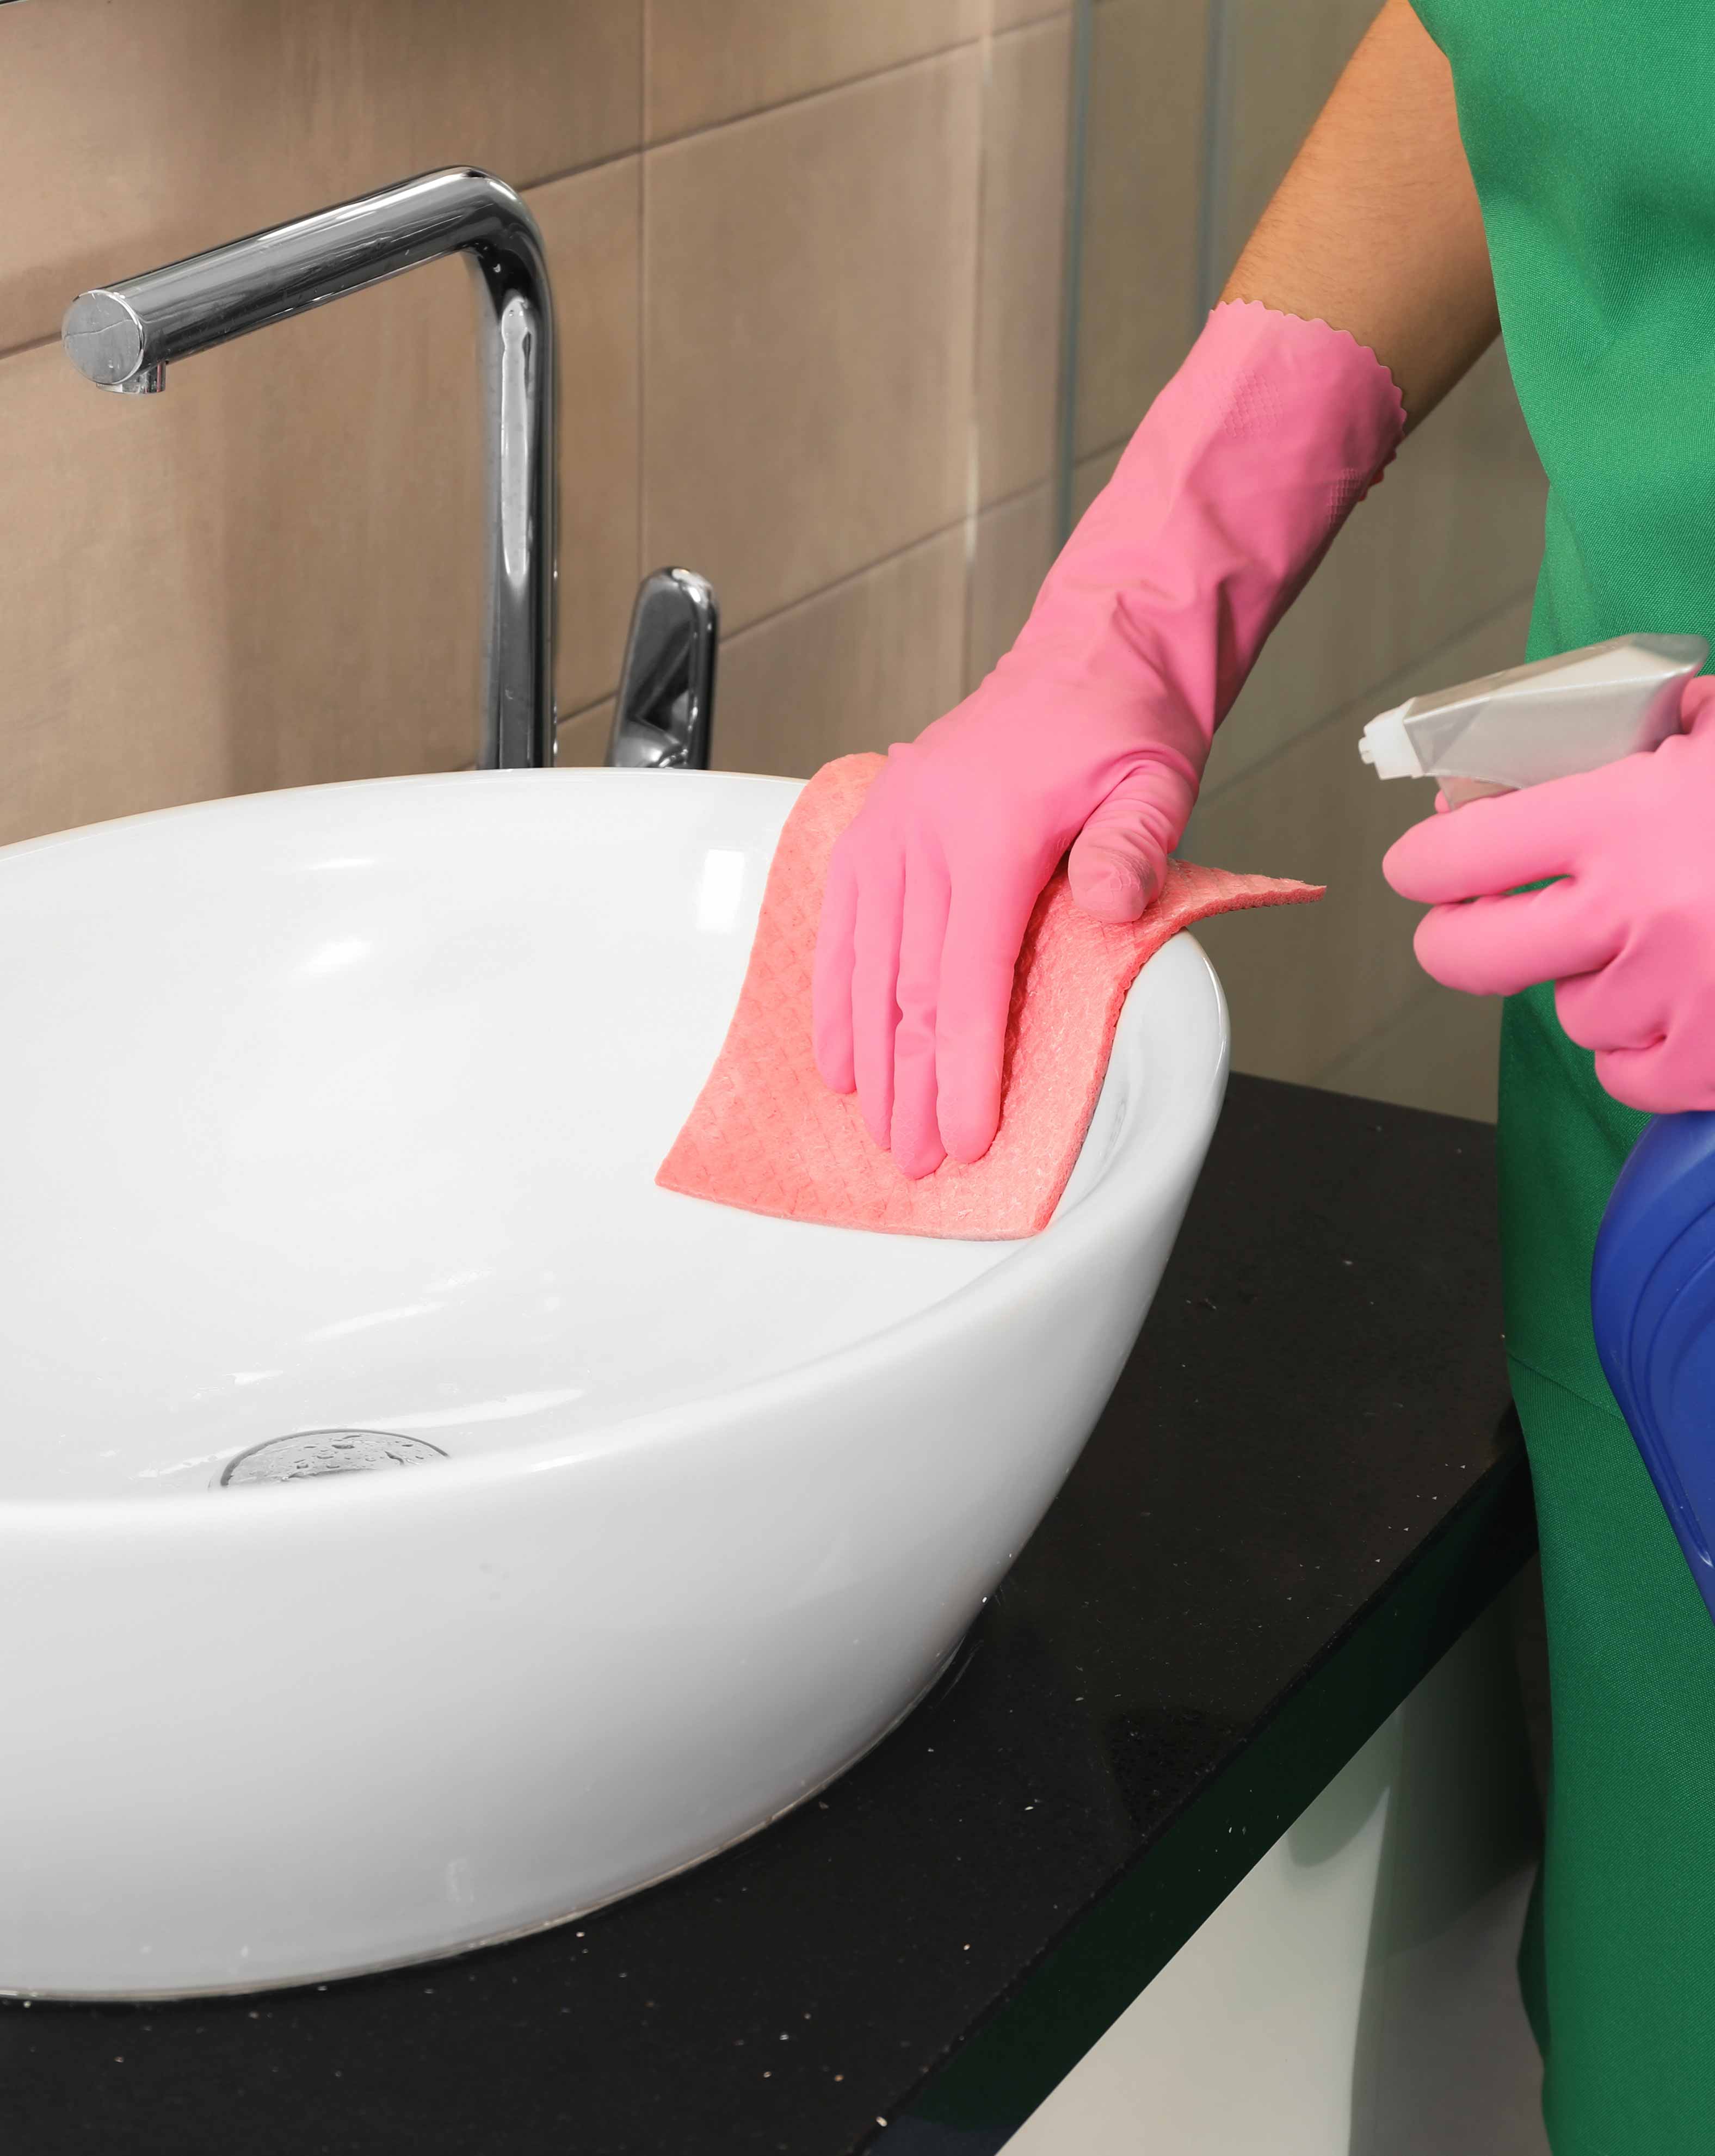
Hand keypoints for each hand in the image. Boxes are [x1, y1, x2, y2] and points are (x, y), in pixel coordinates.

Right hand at [810, 301, 1405, 1178]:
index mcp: (991, 829)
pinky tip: (839, 1050)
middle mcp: (923, 831)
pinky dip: (837, 993)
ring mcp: (889, 828)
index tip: (965, 1135)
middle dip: (910, 1082)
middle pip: (906, 986)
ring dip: (869, 1052)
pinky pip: (842, 924)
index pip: (967, 978)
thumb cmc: (1121, 727)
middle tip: (914, 1158)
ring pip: (865, 964)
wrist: (1091, 655)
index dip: (963, 1067)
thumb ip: (1131, 849)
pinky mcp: (875, 829)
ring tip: (874, 1125)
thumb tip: (1109, 911)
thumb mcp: (1155, 782)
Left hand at [1383, 677, 1714, 1111]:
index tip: (1423, 868)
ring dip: (1589, 983)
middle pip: (1466, 955)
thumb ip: (1640, 739)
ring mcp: (1672, 995)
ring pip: (1564, 1010)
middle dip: (1457, 939)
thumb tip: (1538, 760)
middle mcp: (1632, 913)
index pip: (1455, 854)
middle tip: (1468, 925)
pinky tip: (1684, 1002)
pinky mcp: (1709, 1064)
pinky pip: (1622, 1072)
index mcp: (1622, 815)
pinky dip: (1640, 1047)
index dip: (1426, 864)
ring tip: (1658, 943)